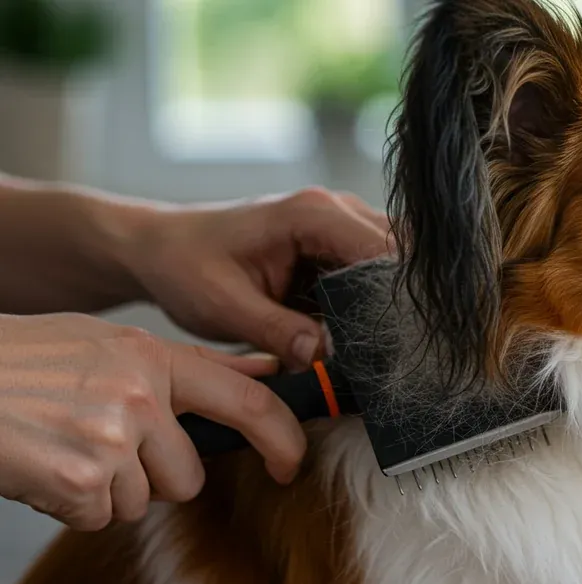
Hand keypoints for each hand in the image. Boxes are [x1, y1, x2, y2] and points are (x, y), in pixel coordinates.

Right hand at [0, 313, 305, 530]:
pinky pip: (97, 517)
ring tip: (63, 447)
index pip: (247, 400)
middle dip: (151, 477)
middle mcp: (142, 395)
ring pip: (141, 501)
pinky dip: (69, 505)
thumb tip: (265, 369)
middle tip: (100, 446)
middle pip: (188, 476)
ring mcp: (112, 438)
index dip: (282, 437)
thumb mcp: (111, 343)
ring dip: (105, 491)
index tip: (290, 464)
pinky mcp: (81, 480)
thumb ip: (192, 363)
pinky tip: (42, 466)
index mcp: (153, 357)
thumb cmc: (25, 360)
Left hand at [124, 187, 390, 369]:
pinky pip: (374, 273)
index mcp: (313, 213)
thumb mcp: (225, 307)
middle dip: (402, 303)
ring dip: (391, 303)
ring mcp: (341, 225)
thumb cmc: (185, 267)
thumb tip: (328, 357)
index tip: (400, 344)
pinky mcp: (337, 247)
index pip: (384, 251)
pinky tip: (367, 337)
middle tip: (398, 353)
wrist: (160, 249)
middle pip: (402, 254)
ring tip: (384, 348)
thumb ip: (279, 330)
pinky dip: (376, 304)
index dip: (398, 298)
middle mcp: (336, 209)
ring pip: (395, 263)